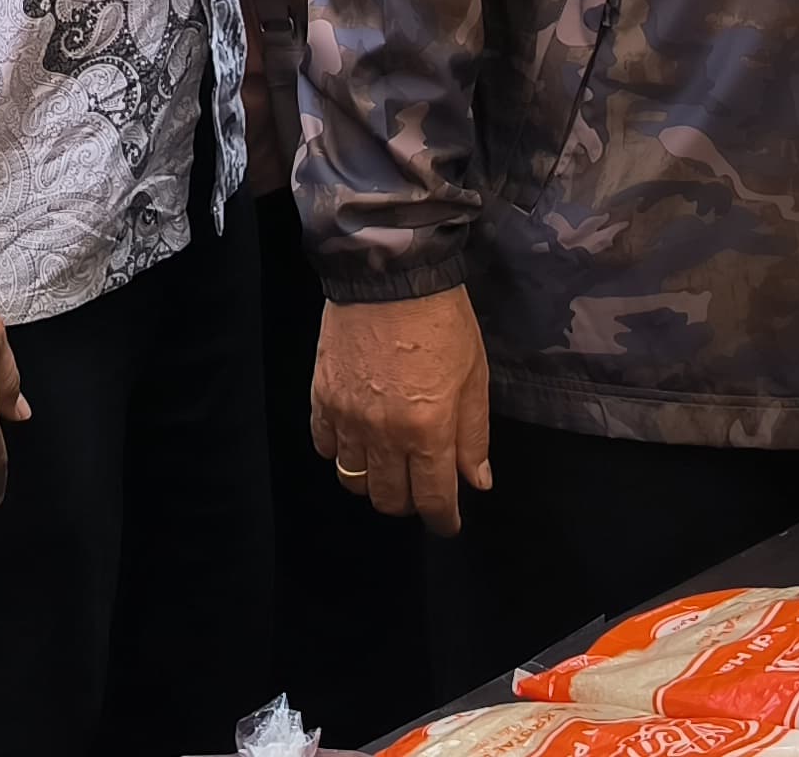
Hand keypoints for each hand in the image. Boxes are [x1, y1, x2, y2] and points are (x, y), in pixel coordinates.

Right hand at [311, 285, 493, 534]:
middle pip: (389, 499)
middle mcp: (384, 434)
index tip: (448, 524)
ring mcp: (347, 418)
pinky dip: (340, 453)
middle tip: (422, 488)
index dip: (443, 520)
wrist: (391, 274)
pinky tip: (356, 440)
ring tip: (389, 466)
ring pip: (353, 480)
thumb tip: (477, 481)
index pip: (433, 498)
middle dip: (410, 503)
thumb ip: (473, 435)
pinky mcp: (321, 397)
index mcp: (428, 430)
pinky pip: (324, 446)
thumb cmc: (443, 321)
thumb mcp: (474, 377)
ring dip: (374, 482)